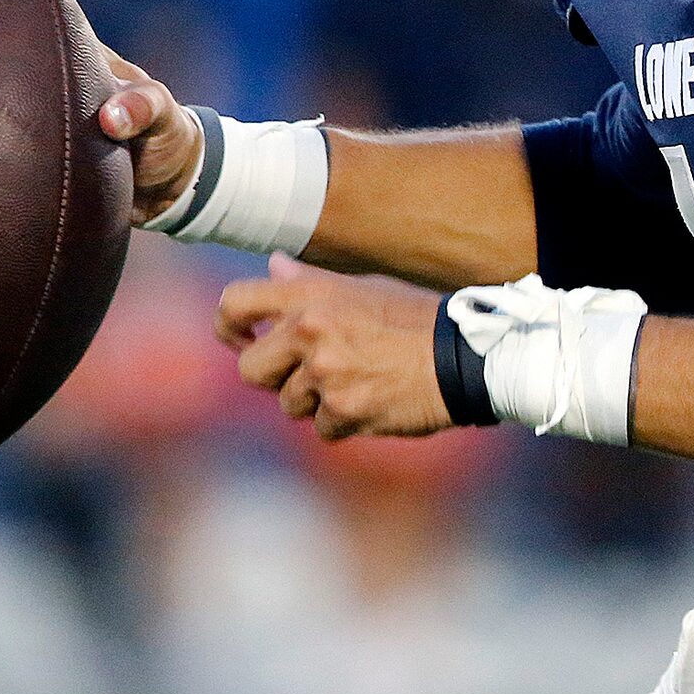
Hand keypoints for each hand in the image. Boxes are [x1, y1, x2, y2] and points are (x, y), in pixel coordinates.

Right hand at [0, 0, 201, 224]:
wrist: (169, 187)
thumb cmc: (167, 138)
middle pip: (15, 52)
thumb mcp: (165, 117)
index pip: (48, 22)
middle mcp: (61, 84)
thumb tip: (111, 117)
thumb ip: (144, 108)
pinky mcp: (41, 154)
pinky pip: (4, 137)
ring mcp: (47, 116)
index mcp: (87, 63)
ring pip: (3, 92)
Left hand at [217, 254, 448, 440]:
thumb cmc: (416, 319)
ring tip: (359, 382)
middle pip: (250, 368)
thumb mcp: (364, 288)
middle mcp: (310, 331)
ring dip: (316, 401)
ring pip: (289, 403)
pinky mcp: (343, 409)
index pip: (235, 303)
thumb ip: (311, 283)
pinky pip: (322, 427)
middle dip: (275, 376)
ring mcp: (324, 372)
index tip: (243, 338)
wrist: (465, 357)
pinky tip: (374, 401)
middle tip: (310, 373)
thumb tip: (273, 266)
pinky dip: (344, 421)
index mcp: (311, 296)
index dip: (228, 326)